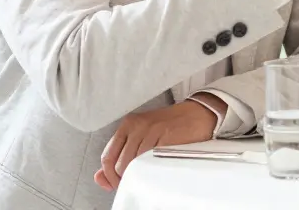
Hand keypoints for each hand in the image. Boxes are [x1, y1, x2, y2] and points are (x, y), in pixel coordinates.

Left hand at [94, 99, 218, 191]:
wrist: (198, 114)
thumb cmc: (170, 127)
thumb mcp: (140, 137)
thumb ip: (119, 156)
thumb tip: (99, 178)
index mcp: (128, 124)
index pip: (107, 156)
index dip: (110, 175)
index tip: (116, 183)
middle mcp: (137, 126)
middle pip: (119, 164)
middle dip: (124, 178)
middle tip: (134, 183)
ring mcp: (152, 130)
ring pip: (134, 164)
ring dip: (139, 176)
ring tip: (147, 177)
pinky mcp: (166, 136)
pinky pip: (151, 161)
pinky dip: (152, 170)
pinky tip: (158, 170)